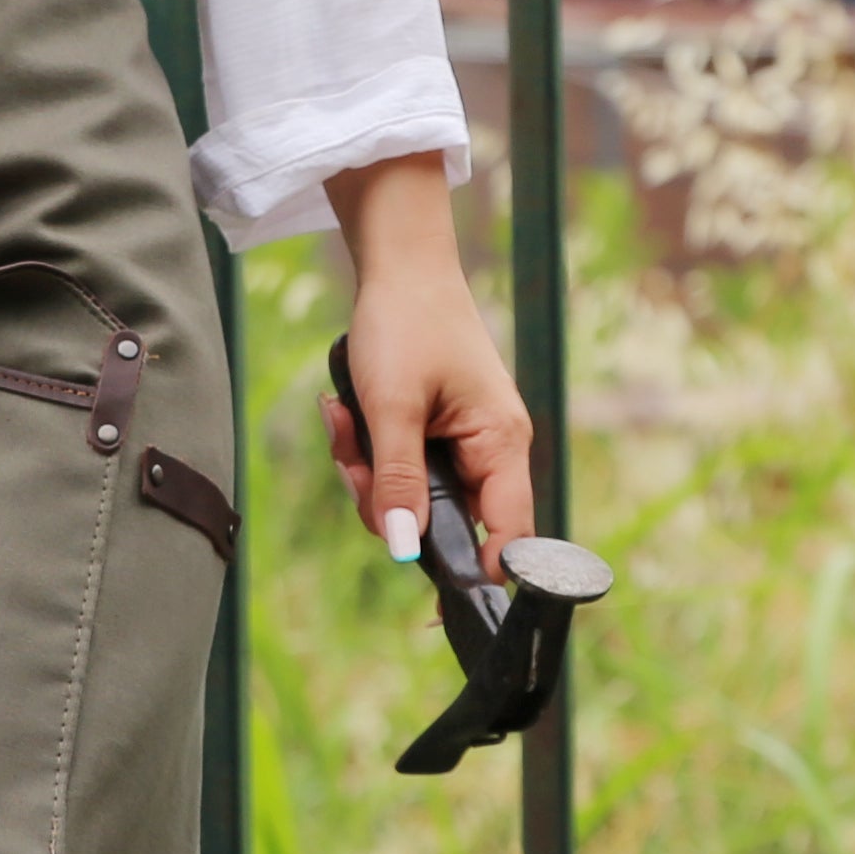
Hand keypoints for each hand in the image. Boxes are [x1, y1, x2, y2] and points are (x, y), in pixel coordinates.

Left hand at [320, 154, 539, 571]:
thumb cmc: (405, 323)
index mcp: (501, 444)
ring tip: (344, 419)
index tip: (434, 589)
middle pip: (444, 519)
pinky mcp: (434, 429)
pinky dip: (367, 448)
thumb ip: (397, 481)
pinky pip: (398, 465)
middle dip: (387, 500)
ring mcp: (461, 439)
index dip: (479, 569)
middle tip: (352, 459)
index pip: (511, 533)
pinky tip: (344, 412)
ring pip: (412, 494)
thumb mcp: (392, 407)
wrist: (397, 264)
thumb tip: (405, 547)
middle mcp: (490, 448)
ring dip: (367, 469)